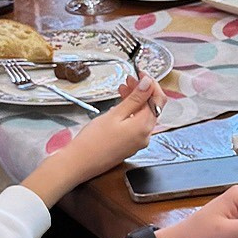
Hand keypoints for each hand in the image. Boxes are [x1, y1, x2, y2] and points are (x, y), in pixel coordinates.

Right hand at [50, 74, 166, 181]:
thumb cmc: (93, 141)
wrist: (79, 163)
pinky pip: (136, 124)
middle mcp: (145, 135)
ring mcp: (138, 141)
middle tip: (128, 79)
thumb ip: (135, 99)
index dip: (151, 84)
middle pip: (151, 107)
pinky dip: (130, 112)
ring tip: (122, 89)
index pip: (158, 100)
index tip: (141, 74)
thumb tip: (148, 84)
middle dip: (142, 91)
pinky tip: (120, 105)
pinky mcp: (130, 144)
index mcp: (144, 126)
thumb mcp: (115, 114)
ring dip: (135, 100)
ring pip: (142, 114)